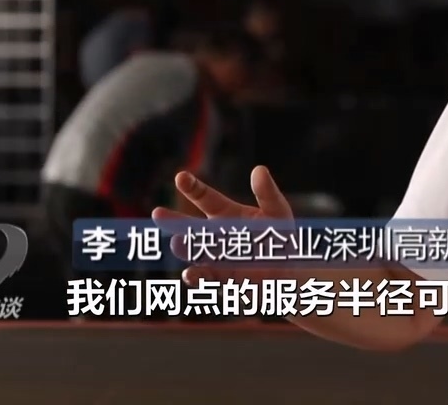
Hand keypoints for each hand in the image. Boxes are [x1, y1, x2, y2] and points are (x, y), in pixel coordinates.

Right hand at [150, 166, 293, 283]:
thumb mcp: (278, 211)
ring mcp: (216, 257)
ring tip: (177, 244)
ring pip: (195, 251)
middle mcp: (216, 234)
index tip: (181, 177)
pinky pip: (206, 277)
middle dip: (175, 221)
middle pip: (192, 226)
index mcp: (226, 213)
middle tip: (157, 213)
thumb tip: (259, 169)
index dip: (192, 187)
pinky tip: (190, 275)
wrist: (289, 272)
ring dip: (185, 248)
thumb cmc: (281, 237)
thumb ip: (267, 192)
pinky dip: (197, 277)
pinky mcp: (222, 278)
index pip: (205, 198)